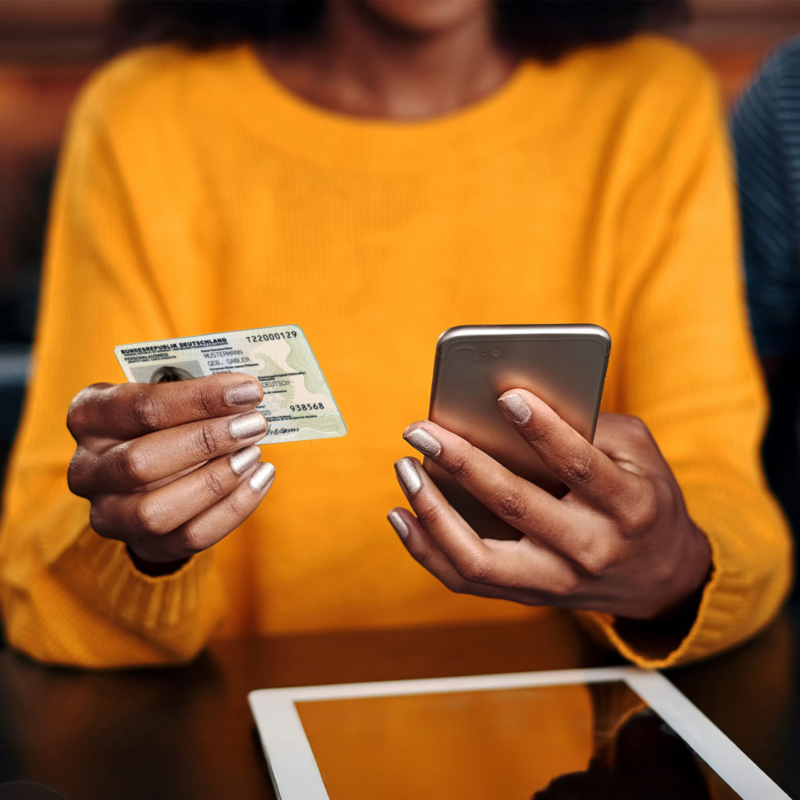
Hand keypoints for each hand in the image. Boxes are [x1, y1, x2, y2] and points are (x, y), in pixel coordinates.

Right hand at [67, 374, 275, 567]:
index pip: (140, 407)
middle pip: (140, 461)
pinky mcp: (143, 545)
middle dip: (206, 441)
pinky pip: (190, 537)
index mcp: (89, 415)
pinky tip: (260, 478)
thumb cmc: (166, 420)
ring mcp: (108, 513)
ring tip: (254, 453)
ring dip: (216, 481)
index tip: (248, 391)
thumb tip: (247, 394)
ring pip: (156, 512)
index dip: (199, 399)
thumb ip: (197, 394)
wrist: (153, 474)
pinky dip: (234, 508)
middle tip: (255, 423)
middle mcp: (86, 468)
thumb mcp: (170, 396)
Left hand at [388, 389, 711, 620]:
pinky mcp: (528, 596)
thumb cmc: (644, 497)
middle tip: (421, 430)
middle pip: (515, 507)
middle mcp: (590, 549)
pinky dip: (427, 549)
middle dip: (462, 462)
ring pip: (478, 559)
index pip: (580, 466)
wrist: (662, 578)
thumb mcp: (638, 454)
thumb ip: (588, 427)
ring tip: (405, 470)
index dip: (543, 430)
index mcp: (628, 506)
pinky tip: (403, 515)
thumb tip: (513, 406)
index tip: (506, 395)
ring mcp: (555, 581)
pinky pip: (467, 579)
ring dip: (432, 512)